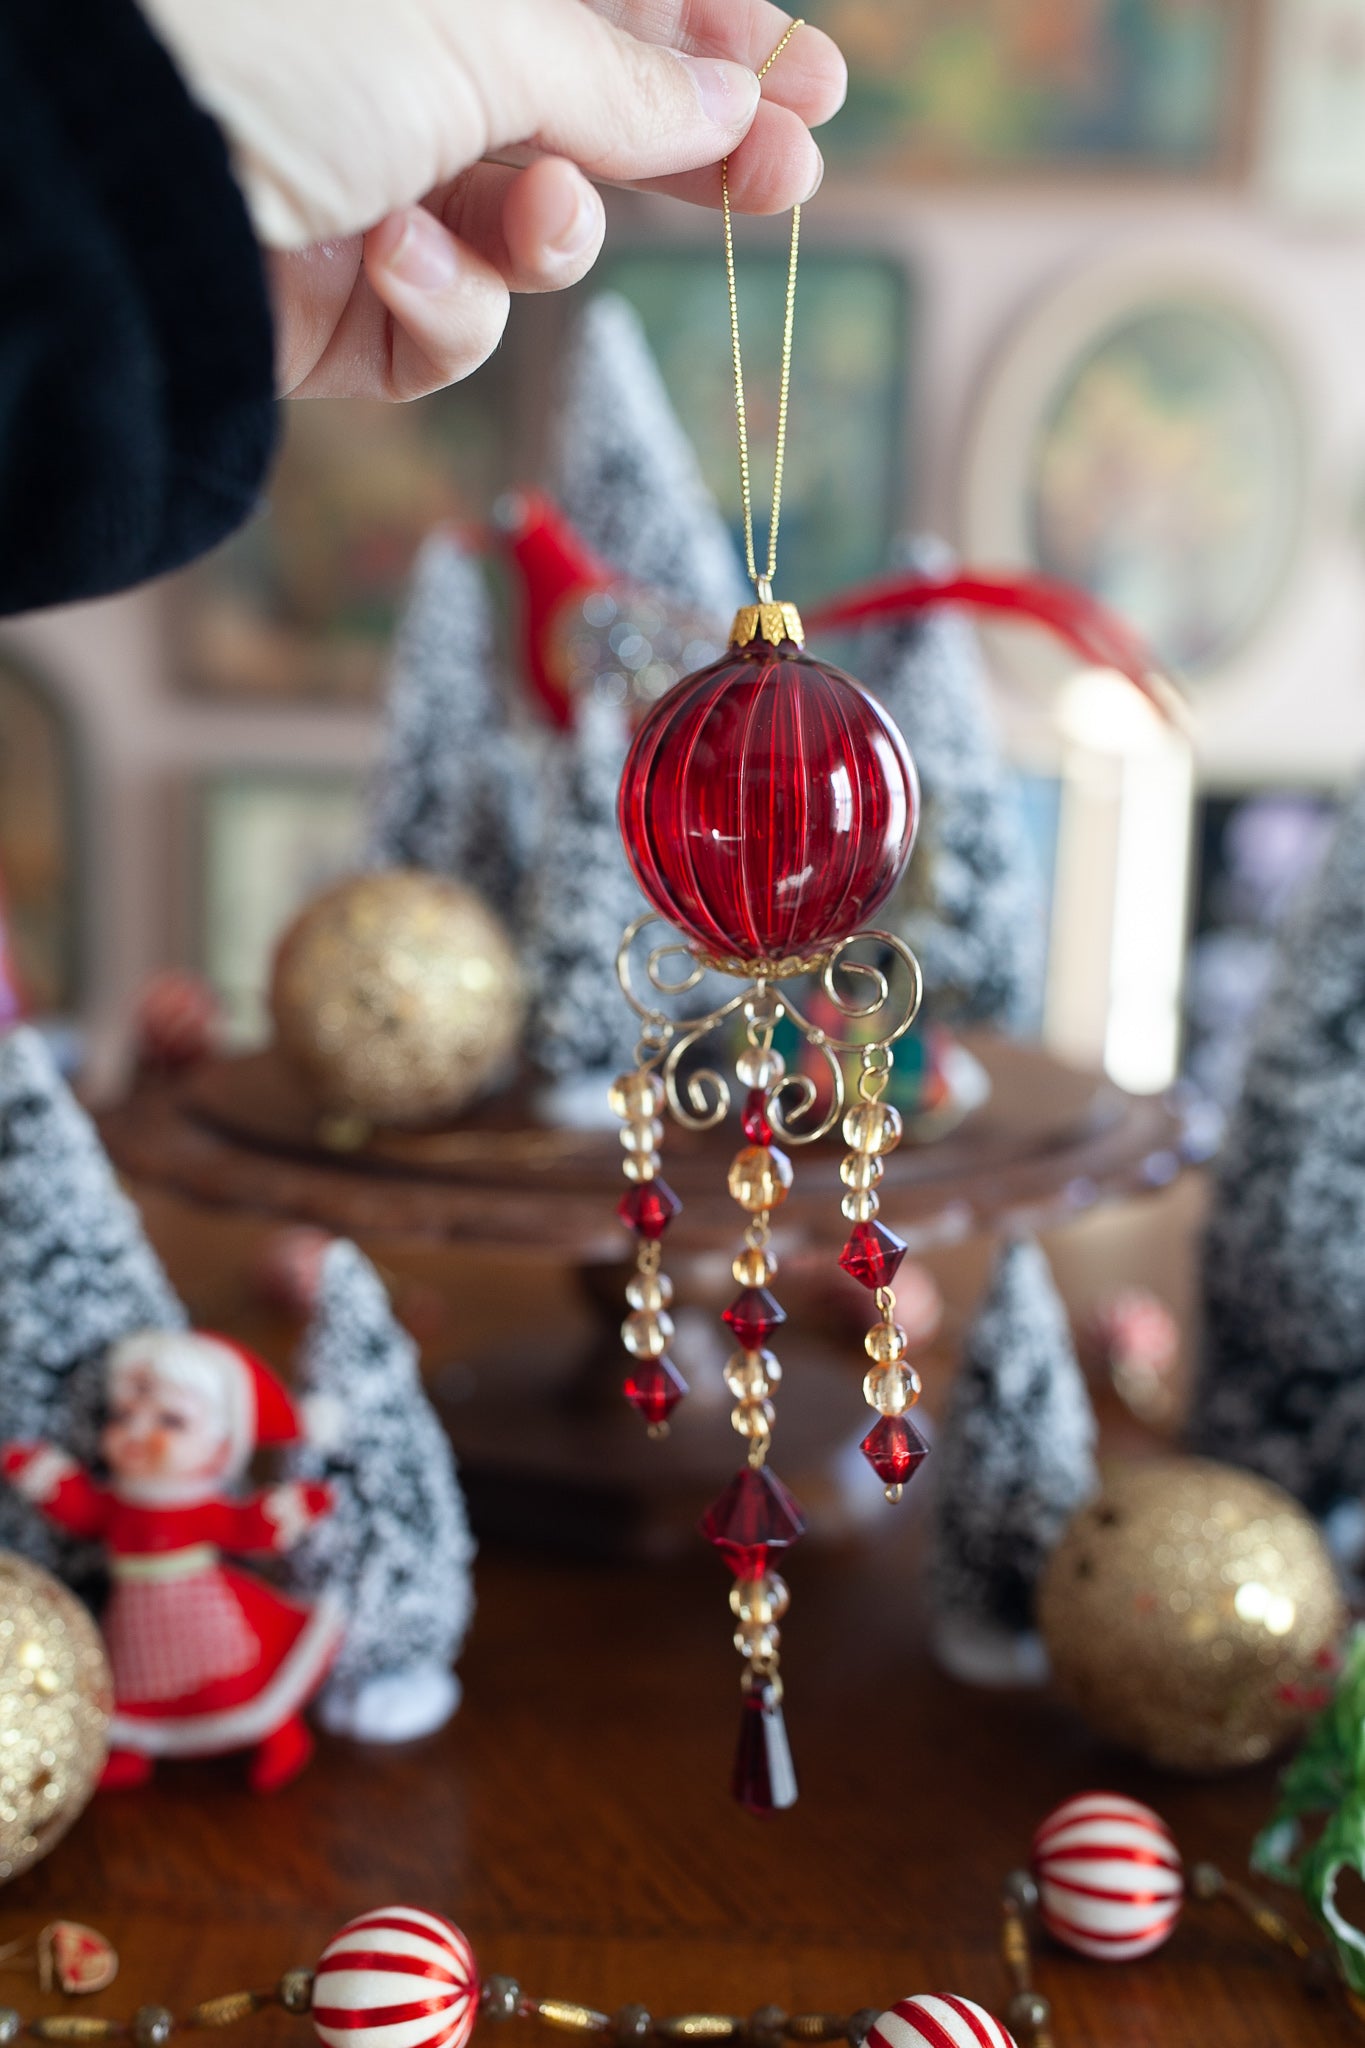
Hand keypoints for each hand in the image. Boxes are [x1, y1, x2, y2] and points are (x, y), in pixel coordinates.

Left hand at [139, 0, 844, 399]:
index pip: (605, 9)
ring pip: (527, 238)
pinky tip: (396, 261)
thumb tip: (731, 99)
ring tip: (535, 218)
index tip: (806, 83)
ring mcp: (366, 191)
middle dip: (685, 155)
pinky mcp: (335, 307)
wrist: (107, 185)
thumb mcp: (479, 27)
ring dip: (555, 236)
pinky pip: (445, 328)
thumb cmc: (272, 40)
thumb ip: (619, 77)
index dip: (711, 43)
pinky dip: (446, 307)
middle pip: (586, 121)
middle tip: (785, 178)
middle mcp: (399, 73)